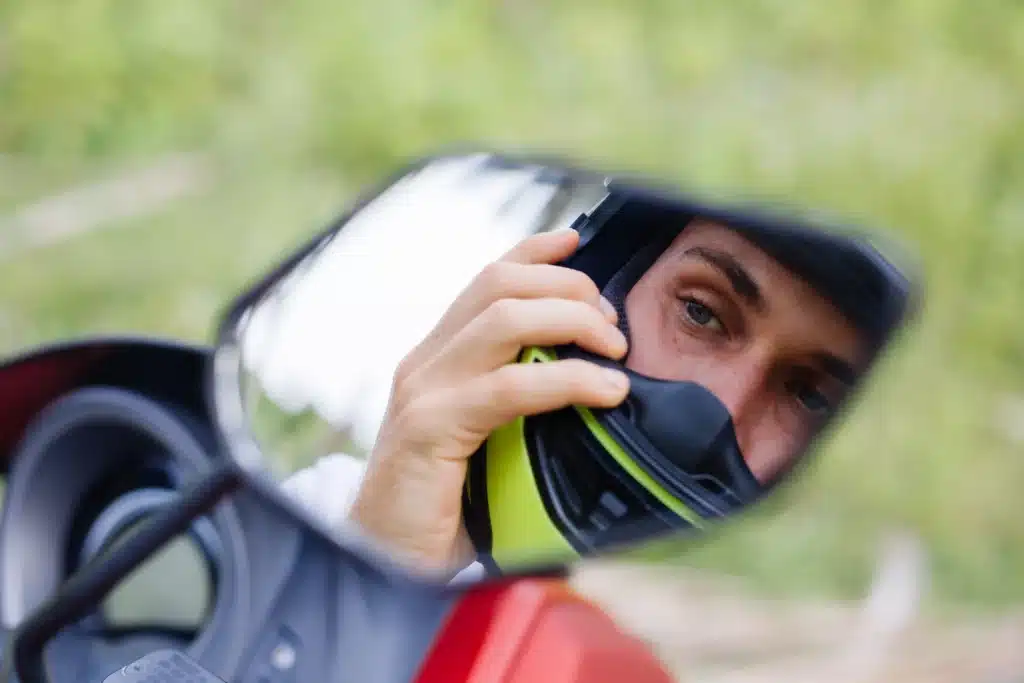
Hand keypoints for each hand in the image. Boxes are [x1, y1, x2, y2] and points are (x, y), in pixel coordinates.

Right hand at [349, 228, 630, 571]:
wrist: (381, 560)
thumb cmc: (443, 508)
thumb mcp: (483, 442)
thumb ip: (516, 407)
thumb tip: (592, 388)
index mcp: (437, 359)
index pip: (486, 281)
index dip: (534, 251)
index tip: (577, 239)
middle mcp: (426, 362)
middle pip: (500, 285)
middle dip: (569, 288)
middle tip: (613, 326)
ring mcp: (423, 390)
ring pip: (506, 319)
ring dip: (574, 321)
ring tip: (615, 351)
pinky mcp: (429, 427)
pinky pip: (509, 386)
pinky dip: (568, 381)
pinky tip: (605, 392)